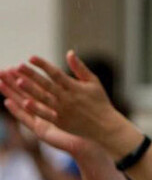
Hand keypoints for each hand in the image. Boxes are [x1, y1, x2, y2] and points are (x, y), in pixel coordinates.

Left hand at [1, 53, 126, 146]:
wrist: (106, 127)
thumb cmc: (100, 103)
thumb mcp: (94, 83)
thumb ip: (80, 68)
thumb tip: (69, 52)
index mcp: (76, 87)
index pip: (56, 73)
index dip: (43, 65)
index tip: (31, 57)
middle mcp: (68, 98)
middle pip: (47, 84)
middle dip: (32, 75)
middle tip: (18, 66)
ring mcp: (64, 110)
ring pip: (44, 98)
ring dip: (31, 90)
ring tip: (18, 82)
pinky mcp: (61, 122)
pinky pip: (46, 115)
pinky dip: (36, 109)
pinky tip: (25, 102)